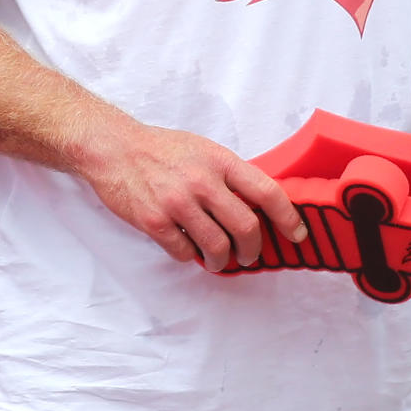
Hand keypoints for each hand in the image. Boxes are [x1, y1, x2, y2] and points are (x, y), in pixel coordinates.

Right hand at [78, 116, 306, 271]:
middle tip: (250, 255)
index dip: (288, 218)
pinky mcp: (155, 221)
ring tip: (219, 261)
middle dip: (253, 250)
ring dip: (223, 261)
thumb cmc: (160, 149)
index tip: (297, 233)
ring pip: (217, 247)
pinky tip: (188, 247)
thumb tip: (257, 204)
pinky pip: (185, 252)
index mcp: (220, 161)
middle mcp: (202, 182)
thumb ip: (229, 174)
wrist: (113, 148)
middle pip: (246, 228)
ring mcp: (178, 203)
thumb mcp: (203, 150)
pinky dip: (191, 256)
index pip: (267, 192)